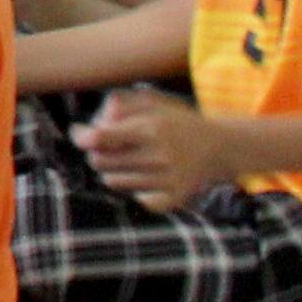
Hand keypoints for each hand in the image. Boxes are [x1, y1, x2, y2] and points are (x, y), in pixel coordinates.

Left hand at [74, 86, 231, 211]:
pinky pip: (136, 199)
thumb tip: (84, 130)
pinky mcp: (173, 198)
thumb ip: (118, 106)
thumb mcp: (152, 102)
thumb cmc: (176, 122)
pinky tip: (149, 178)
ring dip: (114, 170)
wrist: (219, 146)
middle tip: (112, 146)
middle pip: (99, 162)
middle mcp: (159, 156)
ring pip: (112, 181)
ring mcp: (167, 180)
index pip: (101, 138)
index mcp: (151, 128)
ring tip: (132, 159)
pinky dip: (137, 190)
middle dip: (99, 152)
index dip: (83, 137)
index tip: (81, 134)